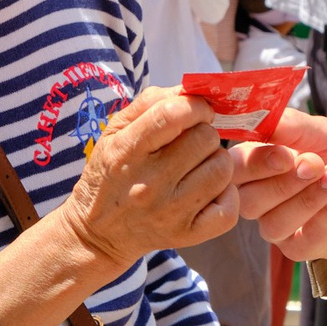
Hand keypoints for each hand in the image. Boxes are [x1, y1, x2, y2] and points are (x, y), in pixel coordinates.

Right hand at [57, 88, 239, 268]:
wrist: (98, 233)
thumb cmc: (111, 173)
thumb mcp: (115, 132)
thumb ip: (151, 103)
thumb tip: (191, 90)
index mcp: (127, 152)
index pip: (173, 115)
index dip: (195, 105)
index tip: (197, 110)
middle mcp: (148, 184)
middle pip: (205, 139)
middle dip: (204, 134)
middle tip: (192, 144)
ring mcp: (169, 212)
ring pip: (222, 169)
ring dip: (216, 162)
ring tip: (199, 167)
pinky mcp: (186, 235)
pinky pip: (228, 208)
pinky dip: (226, 196)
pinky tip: (209, 192)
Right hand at [230, 108, 326, 258]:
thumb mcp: (316, 129)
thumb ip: (286, 126)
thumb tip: (260, 119)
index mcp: (253, 166)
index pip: (233, 172)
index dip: (256, 166)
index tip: (287, 155)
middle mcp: (259, 201)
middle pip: (250, 204)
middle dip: (287, 183)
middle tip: (318, 163)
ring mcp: (280, 228)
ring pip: (275, 226)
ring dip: (311, 198)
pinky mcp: (306, 248)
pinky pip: (306, 241)